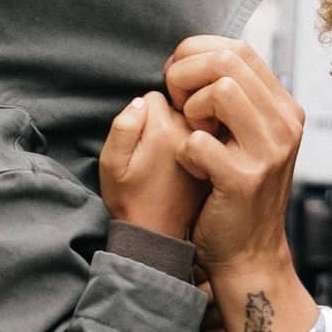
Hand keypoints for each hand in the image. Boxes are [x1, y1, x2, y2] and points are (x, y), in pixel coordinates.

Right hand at [99, 91, 206, 243]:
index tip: (141, 141)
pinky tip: (189, 165)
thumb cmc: (130, 199)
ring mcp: (209, 145)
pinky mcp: (219, 158)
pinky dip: (200, 143)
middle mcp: (190, 132)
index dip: (143, 115)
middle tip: (155, 151)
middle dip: (165, 118)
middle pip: (179, 103)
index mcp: (163, 129)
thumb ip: (123, 126)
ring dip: (184, 130)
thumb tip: (142, 100)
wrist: (159, 235)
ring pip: (195, 118)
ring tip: (171, 160)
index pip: (154, 96)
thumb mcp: (112, 165)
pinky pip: (208, 135)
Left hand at [165, 37, 317, 331]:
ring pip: (220, 90)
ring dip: (189, 109)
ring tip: (190, 133)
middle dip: (186, 74)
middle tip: (177, 105)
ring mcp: (270, 151)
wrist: (248, 254)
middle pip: (228, 60)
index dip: (196, 55)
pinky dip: (184, 152)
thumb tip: (198, 56)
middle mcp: (286, 124)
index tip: (179, 82)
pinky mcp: (245, 179)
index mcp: (285, 108)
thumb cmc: (234, 191)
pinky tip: (194, 167)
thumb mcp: (246, 137)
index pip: (238, 48)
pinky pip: (198, 140)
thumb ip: (235, 98)